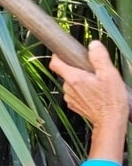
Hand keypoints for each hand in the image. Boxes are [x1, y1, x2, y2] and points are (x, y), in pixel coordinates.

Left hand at [49, 40, 128, 162]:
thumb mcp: (109, 74)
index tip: (63, 52)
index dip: (57, 56)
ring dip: (81, 81)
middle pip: (66, 73)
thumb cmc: (111, 99)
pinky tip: (95, 93)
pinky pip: (75, 93)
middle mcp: (68, 89)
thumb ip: (99, 57)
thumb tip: (93, 45)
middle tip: (93, 70)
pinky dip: (82, 91)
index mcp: (74, 78)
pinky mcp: (74, 105)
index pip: (55, 64)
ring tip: (96, 83)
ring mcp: (70, 98)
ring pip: (71, 83)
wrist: (110, 120)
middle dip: (77, 69)